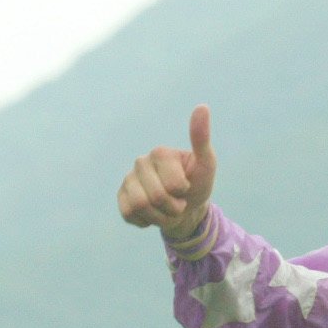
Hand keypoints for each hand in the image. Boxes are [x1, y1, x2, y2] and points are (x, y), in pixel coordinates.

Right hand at [117, 104, 218, 241]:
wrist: (187, 210)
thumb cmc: (197, 185)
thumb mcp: (206, 165)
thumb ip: (202, 139)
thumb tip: (202, 106)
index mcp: (160, 153)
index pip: (173, 185)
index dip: (182, 193)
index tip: (186, 187)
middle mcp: (140, 162)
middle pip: (156, 197)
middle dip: (173, 208)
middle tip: (178, 202)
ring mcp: (129, 179)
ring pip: (140, 206)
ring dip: (160, 216)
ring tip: (166, 208)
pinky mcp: (121, 197)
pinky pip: (128, 214)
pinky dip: (146, 221)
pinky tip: (153, 213)